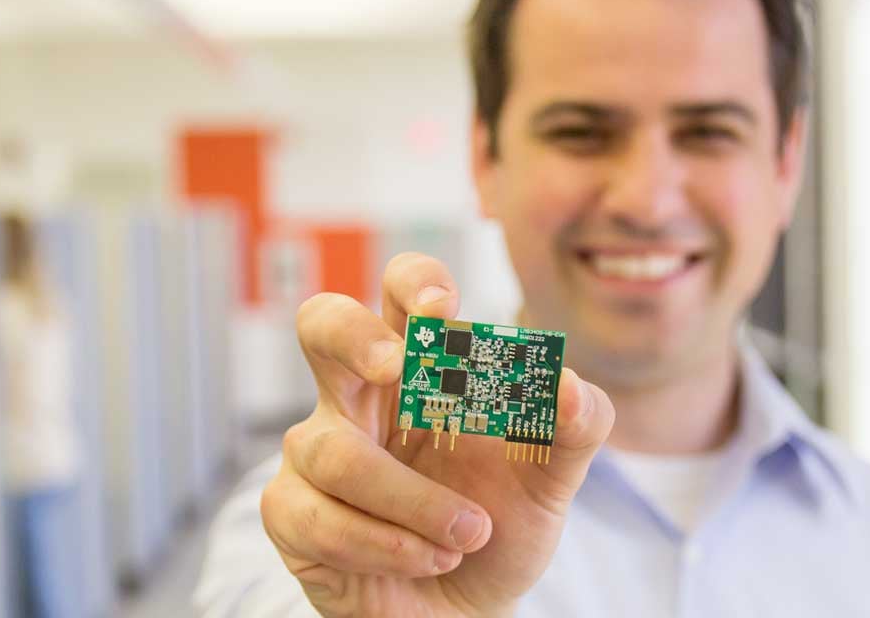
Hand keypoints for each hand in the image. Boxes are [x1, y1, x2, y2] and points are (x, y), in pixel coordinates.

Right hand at [261, 253, 615, 616]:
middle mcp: (359, 396)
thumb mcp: (551, 480)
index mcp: (421, 368)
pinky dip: (383, 545)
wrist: (467, 615)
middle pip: (321, 323)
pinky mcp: (292, 512)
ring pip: (335, 451)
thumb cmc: (496, 527)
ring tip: (467, 536)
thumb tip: (569, 387)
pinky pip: (317, 517)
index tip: (443, 309)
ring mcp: (316, 451)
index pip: (401, 292)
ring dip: (411, 501)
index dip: (415, 284)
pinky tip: (426, 560)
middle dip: (352, 337)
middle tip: (397, 367)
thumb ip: (577, 427)